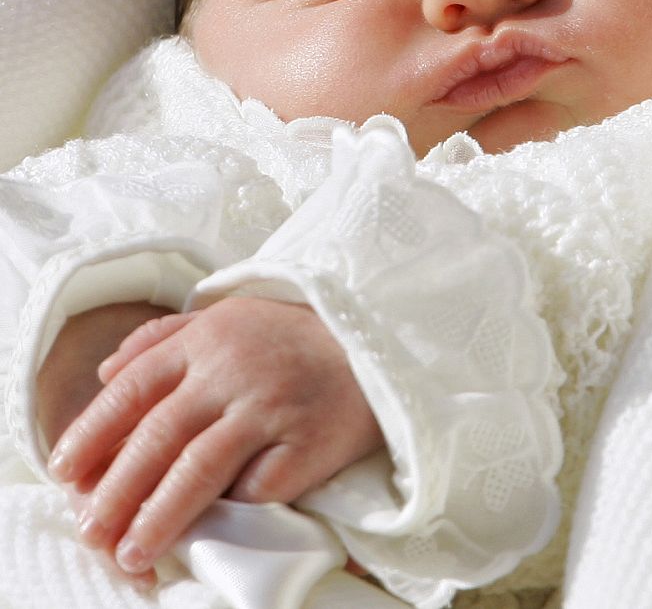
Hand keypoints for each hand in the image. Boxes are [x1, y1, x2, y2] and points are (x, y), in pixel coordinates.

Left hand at [48, 296, 382, 575]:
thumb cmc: (289, 336)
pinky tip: (204, 535)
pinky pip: (256, 488)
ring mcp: (270, 408)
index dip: (93, 432)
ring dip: (159, 515)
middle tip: (90, 529)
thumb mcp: (225, 315)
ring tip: (131, 552)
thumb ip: (162, 337)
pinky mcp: (306, 444)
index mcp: (206, 338)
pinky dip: (227, 512)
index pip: (134, 388)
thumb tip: (105, 373)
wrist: (372, 345)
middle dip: (115, 489)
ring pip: (199, 468)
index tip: (64, 472)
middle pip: (158, 436)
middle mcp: (233, 371)